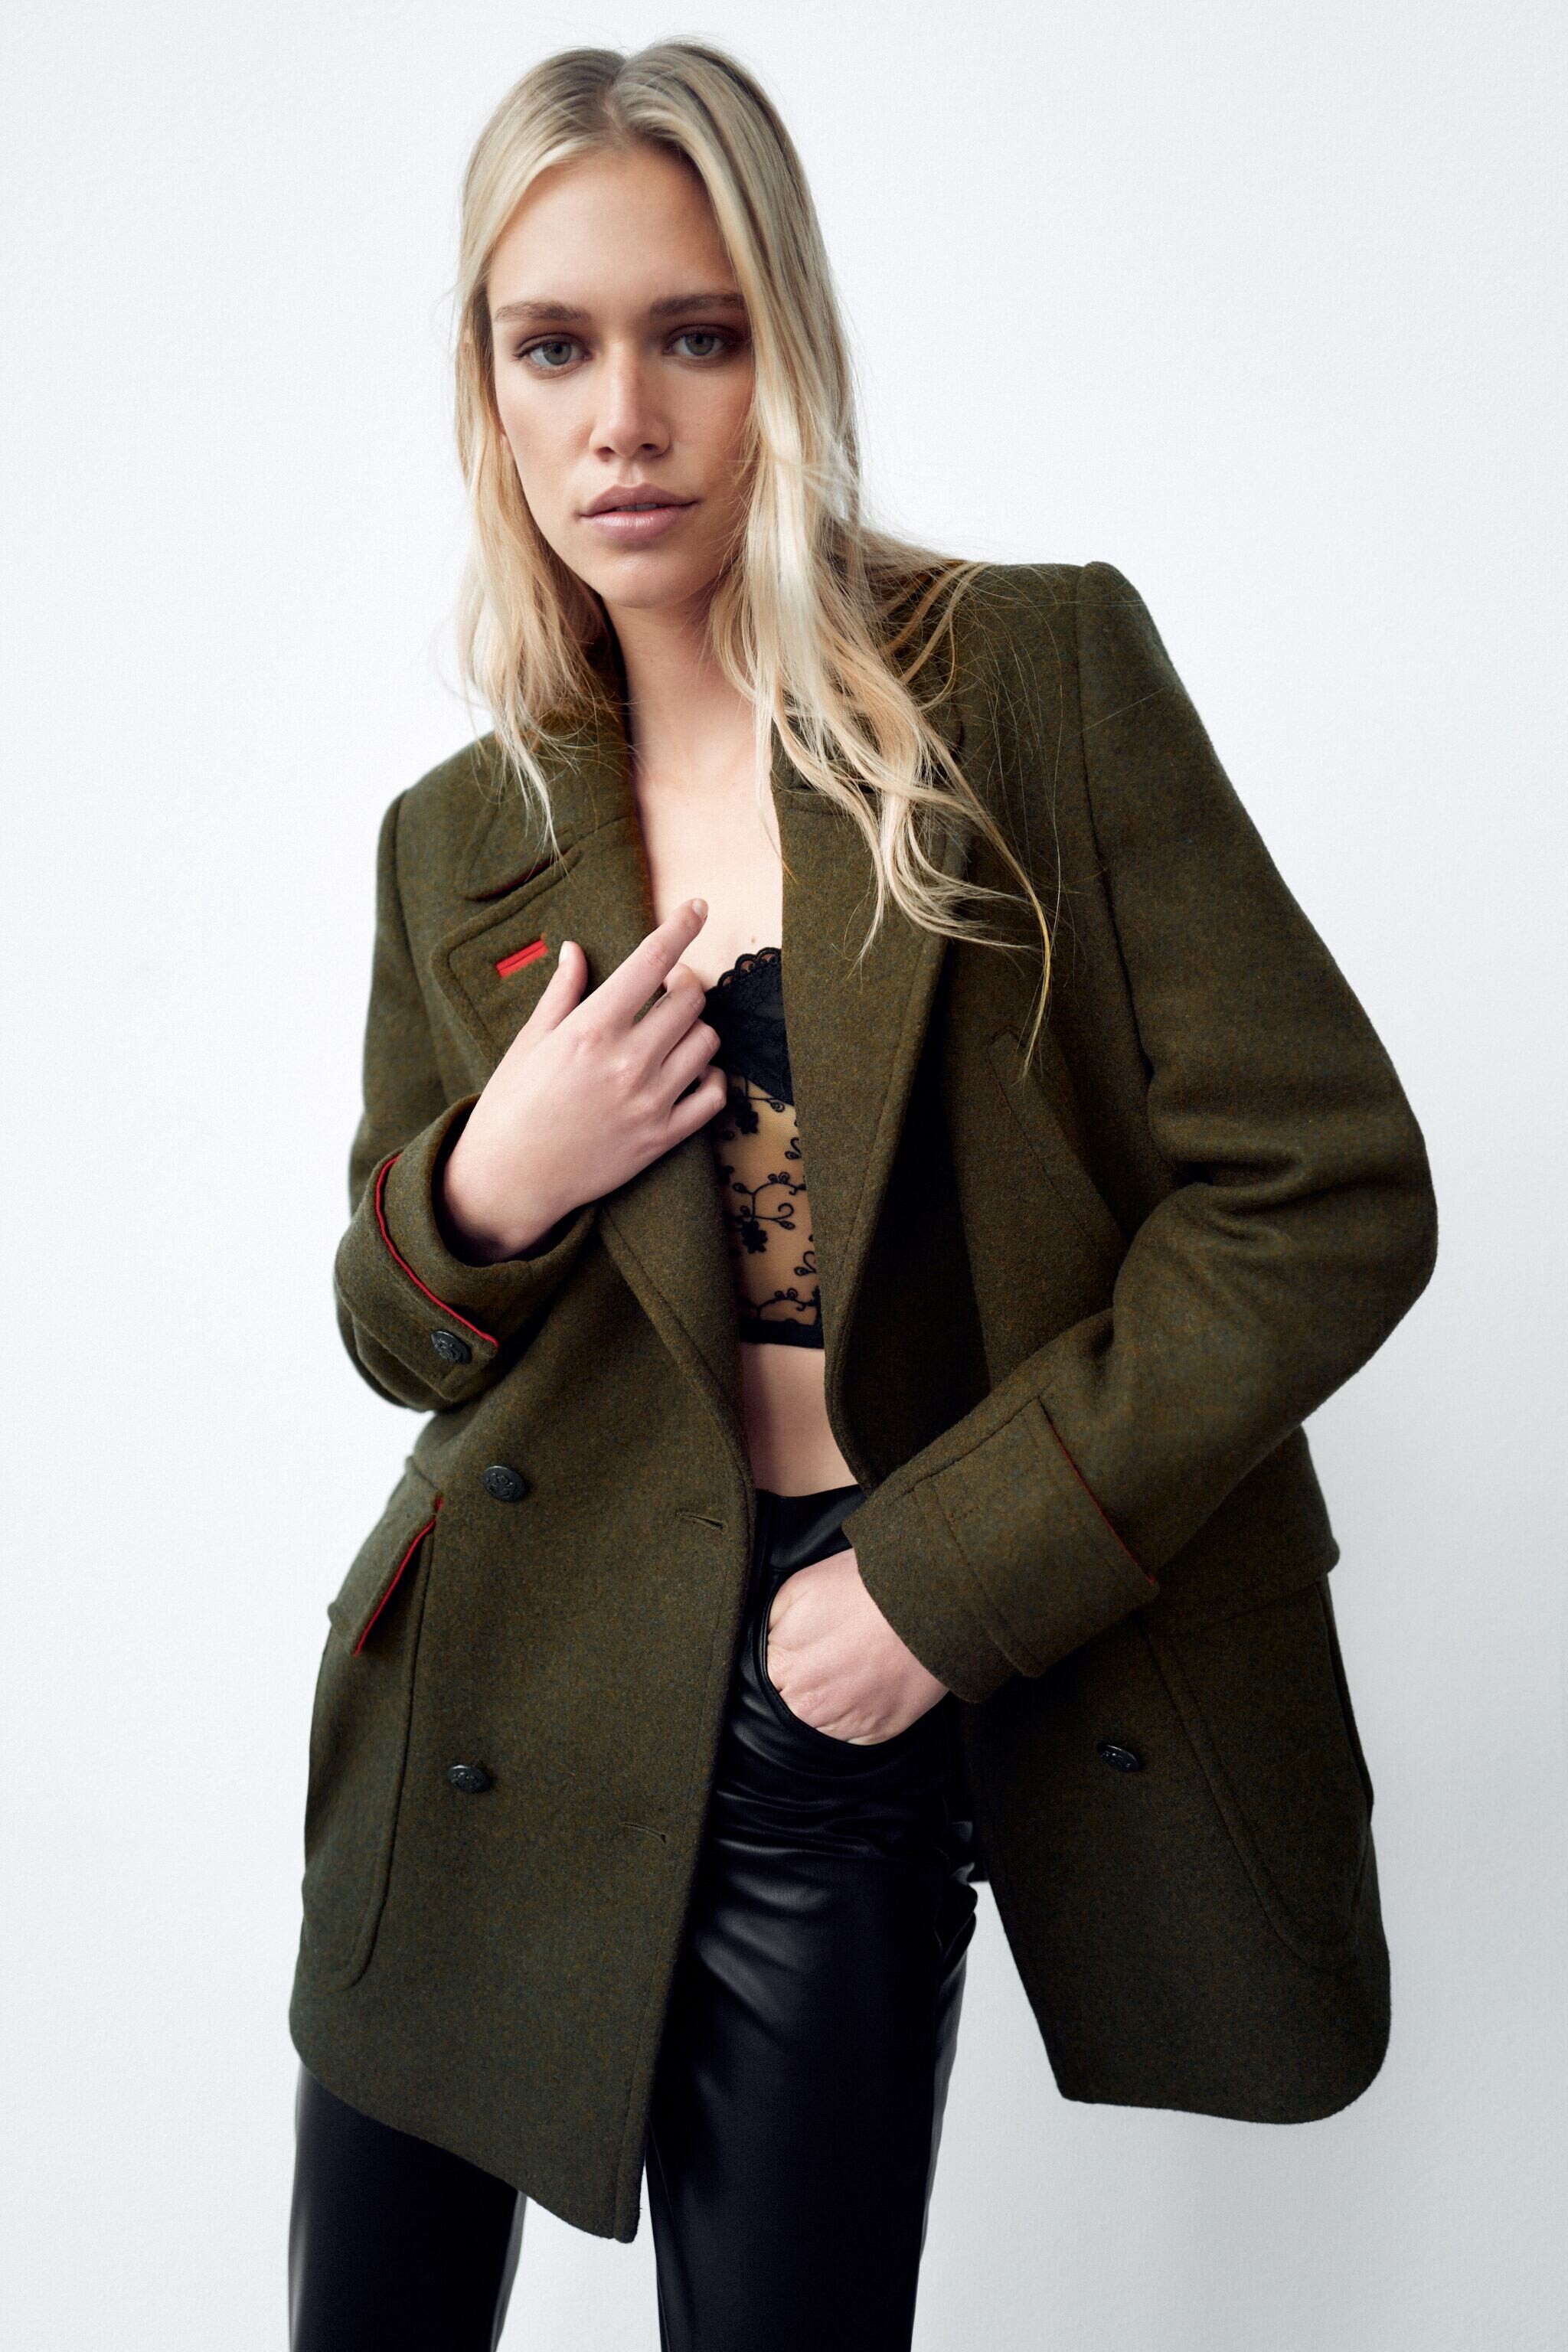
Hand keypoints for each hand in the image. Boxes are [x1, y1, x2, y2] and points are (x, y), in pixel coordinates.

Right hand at [441, 898, 727, 1261]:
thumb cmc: (513, 1104)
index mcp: (592, 1028)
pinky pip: (715, 1094)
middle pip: (691, 998)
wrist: (511, 1179)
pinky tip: (689, 1073)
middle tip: (665, 992)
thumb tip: (575, 949)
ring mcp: (650, 1100)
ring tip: (670, 1035)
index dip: (680, 927)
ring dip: (696, 1030)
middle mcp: (627, 1061)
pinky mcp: (664, 1137)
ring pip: (708, 1041)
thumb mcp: (531, 1041)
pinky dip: (711, 1077)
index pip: (652, 961)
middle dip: (683, 985)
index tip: (697, 908)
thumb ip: (562, 992)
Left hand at [764, 1547, 949, 1743]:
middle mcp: (810, 1705)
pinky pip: (853, 1734)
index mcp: (783, 1668)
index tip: (801, 1646)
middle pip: (789, 1706)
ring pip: (820, 1725)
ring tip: (850, 1669)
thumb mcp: (801, 1586)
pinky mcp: (879, 1731)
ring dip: (828, 1704)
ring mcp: (846, 1722)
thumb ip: (771, 1621)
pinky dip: (857, 1715)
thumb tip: (764, 1641)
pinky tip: (868, 1685)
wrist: (931, 1600)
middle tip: (829, 1656)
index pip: (764, 1677)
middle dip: (802, 1684)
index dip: (783, 1658)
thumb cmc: (866, 1587)